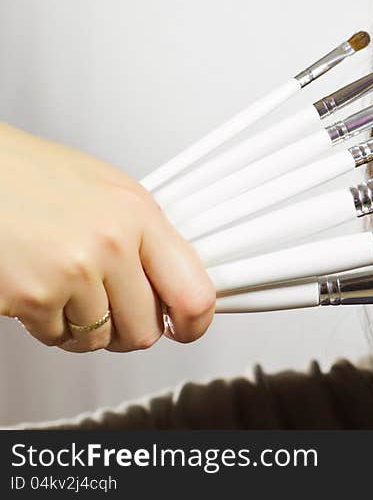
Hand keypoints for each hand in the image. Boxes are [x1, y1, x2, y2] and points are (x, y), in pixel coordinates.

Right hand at [0, 121, 214, 352]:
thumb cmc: (36, 177)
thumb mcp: (112, 192)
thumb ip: (148, 236)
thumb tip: (176, 282)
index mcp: (139, 214)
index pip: (193, 291)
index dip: (195, 323)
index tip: (187, 329)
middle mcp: (112, 244)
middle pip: (145, 329)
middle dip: (130, 330)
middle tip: (114, 312)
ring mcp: (73, 272)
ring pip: (100, 339)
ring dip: (86, 327)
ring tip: (69, 290)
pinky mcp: (34, 296)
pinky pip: (57, 337)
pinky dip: (49, 323)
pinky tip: (42, 288)